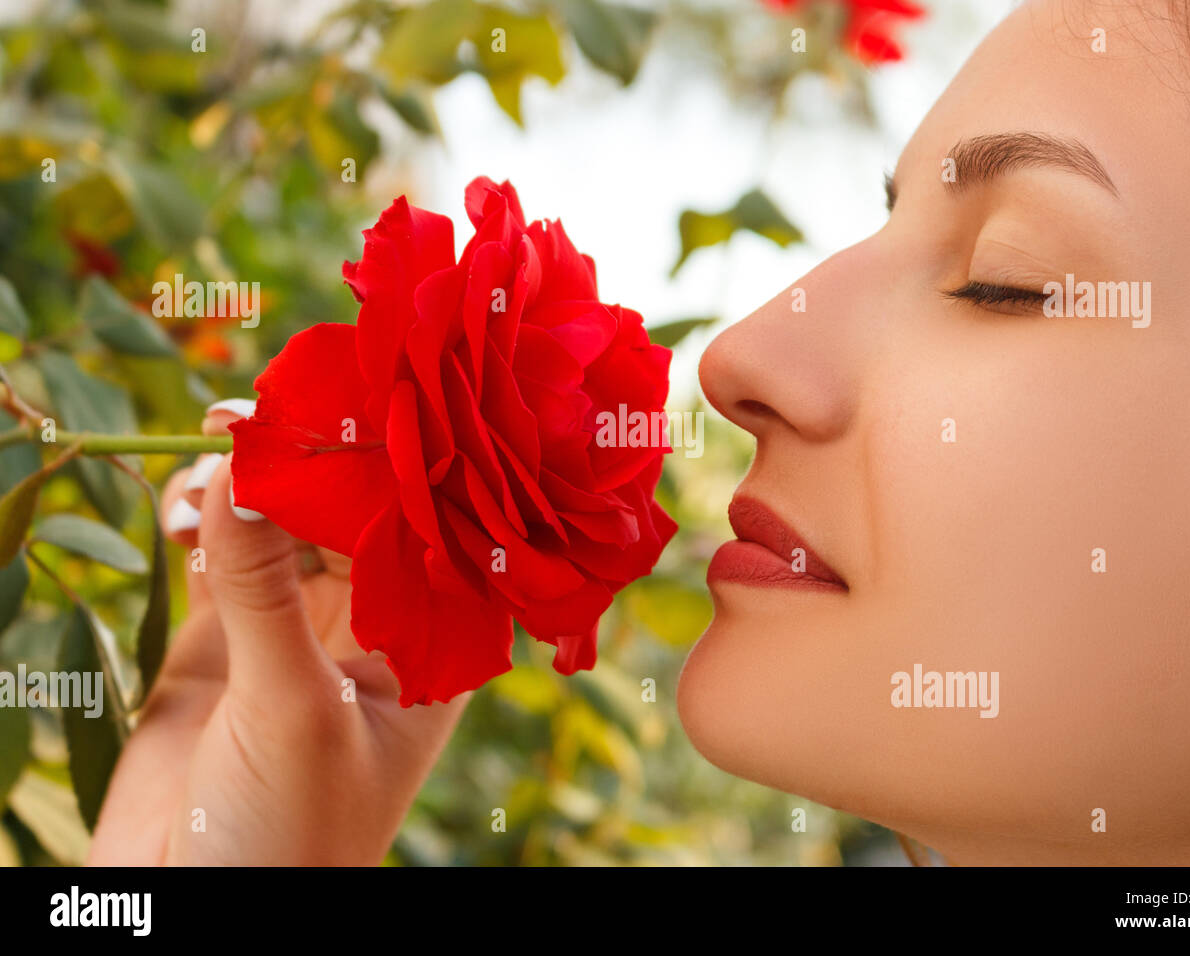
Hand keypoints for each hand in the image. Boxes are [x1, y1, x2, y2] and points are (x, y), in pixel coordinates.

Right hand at [88, 402, 467, 864]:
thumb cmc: (290, 835)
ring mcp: (296, 629)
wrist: (198, 917)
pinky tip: (186, 508)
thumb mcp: (291, 709)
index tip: (342, 403)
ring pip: (282, 526)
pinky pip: (223, 556)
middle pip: (350, 514)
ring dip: (247, 488)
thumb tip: (236, 467)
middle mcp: (371, 628)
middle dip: (307, 463)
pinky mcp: (223, 640)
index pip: (421, 532)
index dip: (385, 465)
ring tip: (207, 465)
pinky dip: (204, 521)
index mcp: (429, 649)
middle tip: (252, 414)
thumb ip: (265, 593)